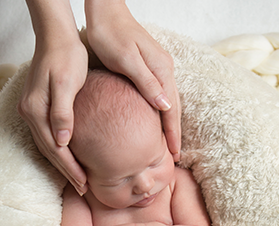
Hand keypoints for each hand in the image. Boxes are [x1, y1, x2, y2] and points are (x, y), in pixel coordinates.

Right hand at [18, 23, 89, 194]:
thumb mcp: (67, 83)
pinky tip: (65, 153)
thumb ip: (63, 113)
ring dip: (60, 162)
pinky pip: (45, 134)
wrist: (55, 37)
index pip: (55, 148)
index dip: (70, 167)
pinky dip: (56, 148)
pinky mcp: (35, 105)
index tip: (84, 184)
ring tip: (76, 177)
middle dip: (65, 170)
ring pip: (45, 144)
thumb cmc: (66, 56)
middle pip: (48, 150)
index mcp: (36, 110)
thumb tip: (62, 142)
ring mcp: (29, 109)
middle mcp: (29, 113)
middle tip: (82, 188)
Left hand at [86, 1, 181, 159]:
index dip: (172, 134)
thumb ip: (146, 83)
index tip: (173, 156)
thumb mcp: (127, 60)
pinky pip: (156, 95)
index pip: (171, 110)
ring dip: (166, 125)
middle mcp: (164, 69)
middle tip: (171, 158)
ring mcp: (156, 68)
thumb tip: (166, 107)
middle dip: (172, 133)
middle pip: (172, 108)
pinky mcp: (146, 67)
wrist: (105, 14)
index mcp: (161, 70)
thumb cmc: (111, 35)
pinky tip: (150, 121)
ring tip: (163, 146)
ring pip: (165, 102)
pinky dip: (157, 111)